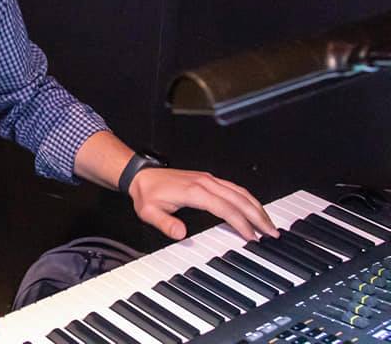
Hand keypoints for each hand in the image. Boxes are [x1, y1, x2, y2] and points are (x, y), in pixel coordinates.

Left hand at [129, 168, 278, 241]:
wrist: (141, 176)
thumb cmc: (147, 193)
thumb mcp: (149, 212)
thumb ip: (165, 224)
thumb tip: (181, 234)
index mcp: (194, 191)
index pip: (225, 208)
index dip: (240, 223)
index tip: (251, 237)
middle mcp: (205, 182)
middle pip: (239, 199)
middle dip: (258, 216)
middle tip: (271, 233)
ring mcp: (208, 179)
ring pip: (239, 192)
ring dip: (256, 207)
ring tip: (268, 223)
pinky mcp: (208, 179)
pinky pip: (233, 188)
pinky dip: (247, 198)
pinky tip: (253, 208)